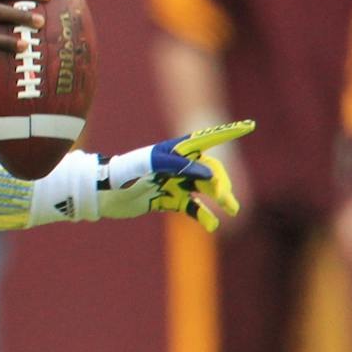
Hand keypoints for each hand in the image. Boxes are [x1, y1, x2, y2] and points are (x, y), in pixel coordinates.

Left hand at [95, 120, 255, 231]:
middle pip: (210, 170)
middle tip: (223, 198)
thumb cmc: (122, 174)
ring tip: (232, 210)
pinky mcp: (167, 201)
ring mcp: (173, 184)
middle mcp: (176, 166)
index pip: (206, 139)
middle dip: (221, 182)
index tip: (249, 126)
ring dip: (220, 198)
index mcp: (173, 151)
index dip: (228, 132)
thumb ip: (177, 165)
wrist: (101, 195)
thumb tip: (208, 172)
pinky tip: (213, 225)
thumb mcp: (147, 166)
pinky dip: (203, 215)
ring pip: (205, 189)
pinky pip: (191, 208)